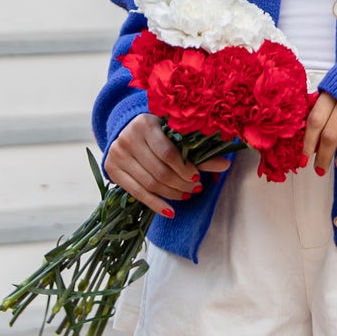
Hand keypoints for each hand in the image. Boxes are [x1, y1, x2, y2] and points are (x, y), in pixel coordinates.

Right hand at [102, 114, 231, 216]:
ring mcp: (117, 154)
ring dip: (171, 194)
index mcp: (145, 123)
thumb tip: (225, 165)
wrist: (126, 130)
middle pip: (159, 171)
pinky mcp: (111, 169)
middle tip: (196, 188)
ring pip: (149, 183)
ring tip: (186, 195)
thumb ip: (198, 152)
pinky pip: (136, 192)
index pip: (168, 153)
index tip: (198, 177)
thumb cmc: (158, 133)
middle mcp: (127, 138)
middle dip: (181, 183)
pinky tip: (170, 211)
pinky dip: (155, 204)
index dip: (184, 168)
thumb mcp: (175, 136)